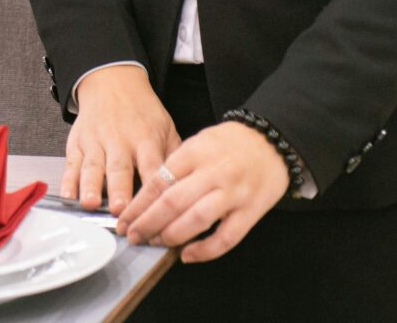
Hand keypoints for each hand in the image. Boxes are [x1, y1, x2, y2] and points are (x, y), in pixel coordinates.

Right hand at [62, 65, 180, 212]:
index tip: (154, 210)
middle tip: (119, 210)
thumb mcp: (166, 127)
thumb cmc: (141, 111)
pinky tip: (68, 195)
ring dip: (91, 186)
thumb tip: (181, 187)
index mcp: (146, 139)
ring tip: (90, 204)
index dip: (152, 190)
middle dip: (119, 190)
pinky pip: (71, 163)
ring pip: (93, 167)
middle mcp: (120, 140)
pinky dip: (68, 180)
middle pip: (119, 169)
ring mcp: (96, 141)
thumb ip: (172, 157)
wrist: (112, 81)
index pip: (152, 167)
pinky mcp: (77, 142)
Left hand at [116, 121, 288, 262]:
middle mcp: (213, 172)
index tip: (124, 221)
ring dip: (171, 236)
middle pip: (173, 203)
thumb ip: (176, 167)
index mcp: (195, 152)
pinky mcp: (251, 211)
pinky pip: (226, 237)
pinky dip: (205, 250)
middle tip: (133, 236)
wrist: (272, 141)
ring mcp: (234, 192)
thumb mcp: (198, 143)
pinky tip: (187, 254)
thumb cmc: (230, 144)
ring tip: (156, 243)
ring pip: (196, 220)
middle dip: (147, 224)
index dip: (138, 206)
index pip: (159, 182)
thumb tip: (146, 197)